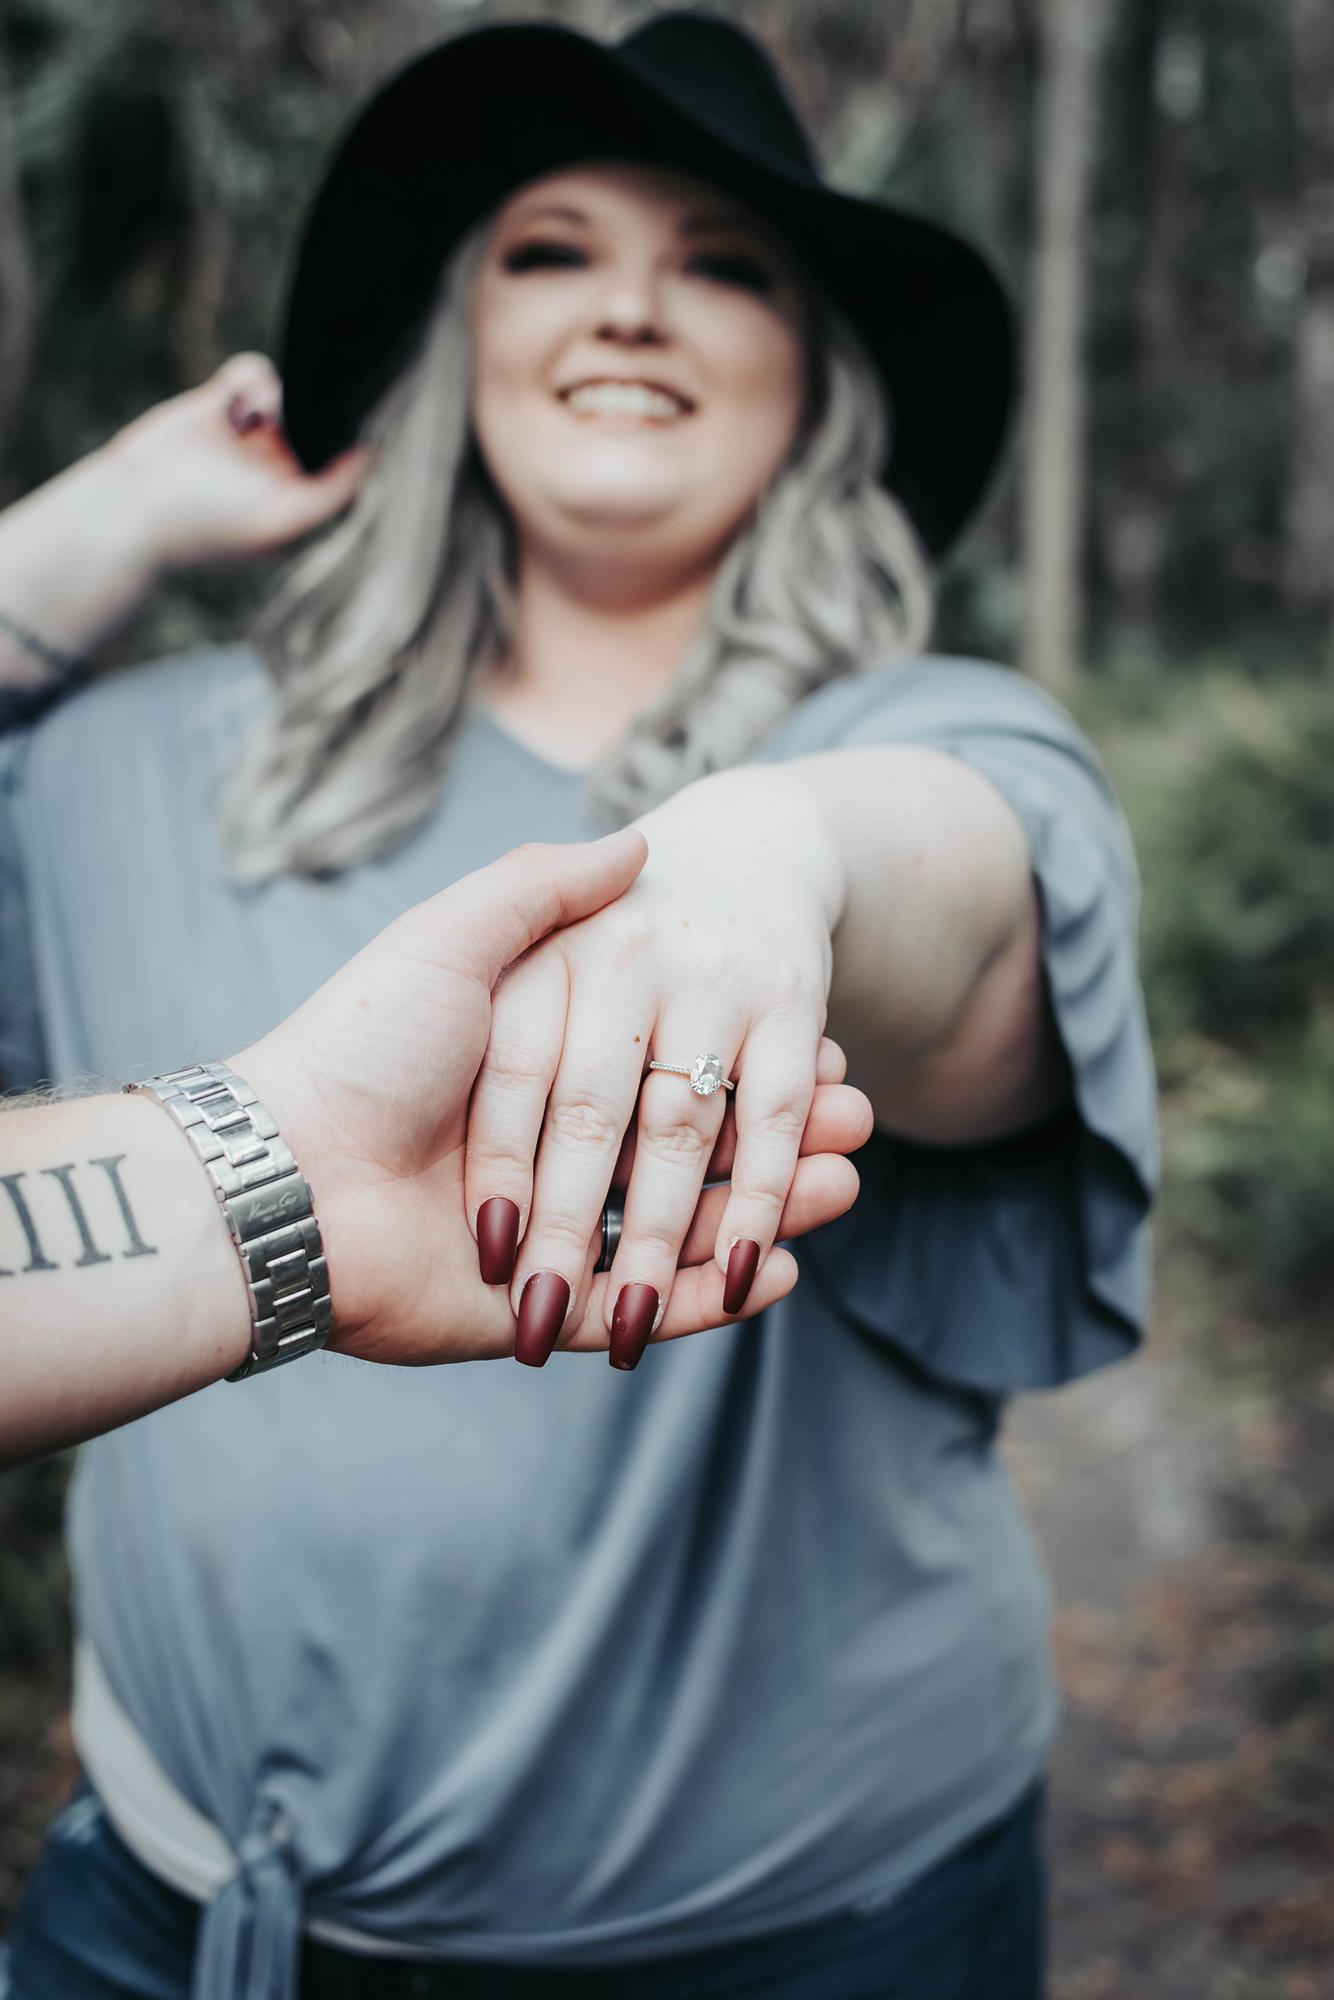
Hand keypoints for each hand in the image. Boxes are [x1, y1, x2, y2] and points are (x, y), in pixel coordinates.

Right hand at [99, 352, 368, 573]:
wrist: (129, 508)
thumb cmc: (202, 526)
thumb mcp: (276, 523)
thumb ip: (328, 495)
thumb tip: (368, 456)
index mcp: (301, 498)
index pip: (346, 459)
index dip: (353, 434)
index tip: (354, 414)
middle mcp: (281, 467)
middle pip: (321, 418)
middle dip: (315, 405)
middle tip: (283, 419)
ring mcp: (251, 435)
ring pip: (290, 391)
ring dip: (276, 394)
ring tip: (246, 421)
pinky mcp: (219, 407)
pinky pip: (251, 375)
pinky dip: (247, 377)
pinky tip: (228, 403)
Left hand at [236, 827, 868, 1368]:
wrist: (280, 1174)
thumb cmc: (364, 1042)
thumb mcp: (453, 938)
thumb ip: (542, 893)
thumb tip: (636, 845)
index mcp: (541, 1068)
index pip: (668, 1067)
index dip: (747, 1060)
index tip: (822, 1052)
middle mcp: (550, 1150)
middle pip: (691, 1149)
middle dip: (777, 1141)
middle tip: (857, 1126)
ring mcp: (548, 1232)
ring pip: (683, 1225)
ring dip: (767, 1209)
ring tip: (844, 1186)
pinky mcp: (539, 1305)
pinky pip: (646, 1305)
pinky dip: (717, 1293)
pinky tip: (785, 1268)